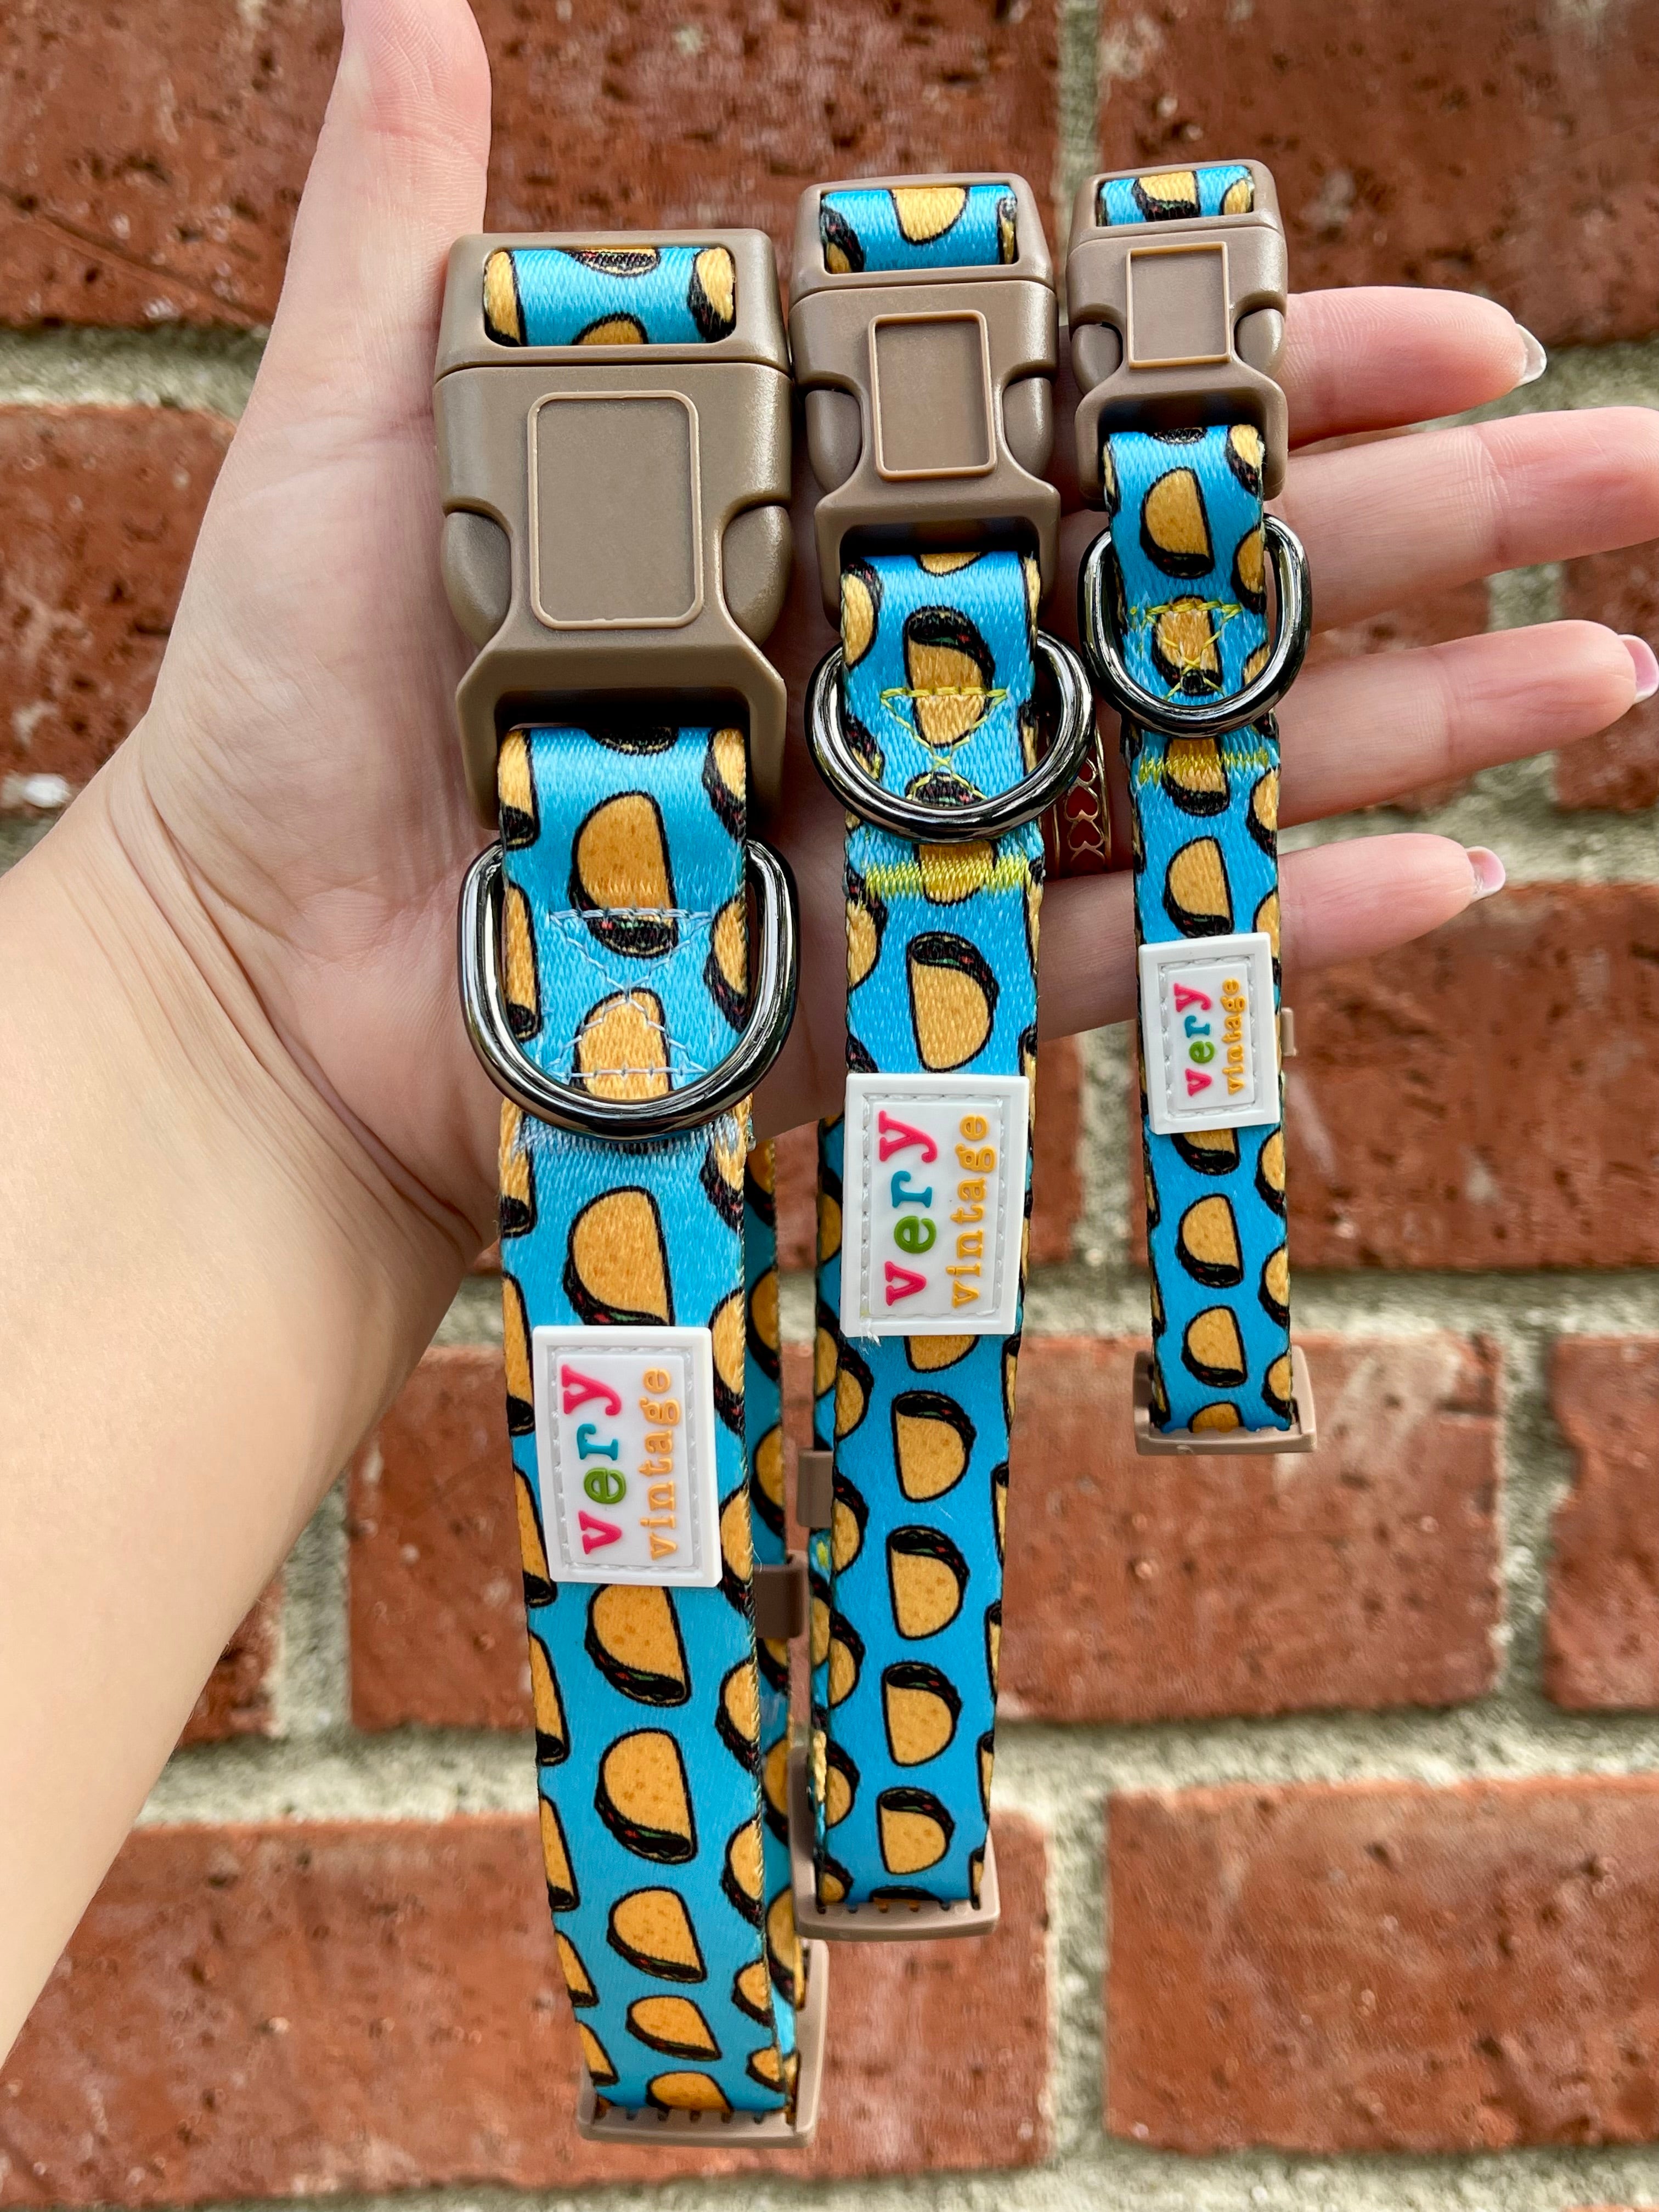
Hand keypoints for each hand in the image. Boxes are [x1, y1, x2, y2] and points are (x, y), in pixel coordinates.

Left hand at [93, 0, 1658, 1271]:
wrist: (262, 980)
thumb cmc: (294, 708)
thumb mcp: (364, 433)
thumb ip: (417, 238)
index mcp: (822, 507)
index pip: (1091, 418)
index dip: (1275, 373)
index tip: (1458, 333)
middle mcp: (908, 661)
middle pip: (1200, 579)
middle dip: (1424, 525)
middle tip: (1627, 478)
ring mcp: (926, 831)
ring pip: (1202, 768)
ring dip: (1407, 722)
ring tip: (1598, 672)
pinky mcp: (915, 989)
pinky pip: (1119, 956)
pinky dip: (1268, 929)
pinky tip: (1435, 879)